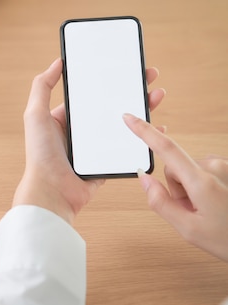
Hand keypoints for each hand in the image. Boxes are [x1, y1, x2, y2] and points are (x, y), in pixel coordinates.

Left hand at [13, 59, 164, 223]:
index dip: (108, 80)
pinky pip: (130, 149)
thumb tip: (57, 62)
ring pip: (125, 126)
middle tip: (149, 76)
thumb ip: (42, 87)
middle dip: (131, 91)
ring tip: (157, 95)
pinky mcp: (108, 164)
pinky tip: (158, 129)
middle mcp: (82, 132)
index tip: (124, 66)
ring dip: (143, 110)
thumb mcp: (35, 114)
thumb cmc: (40, 154)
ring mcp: (97, 149)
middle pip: (113, 107)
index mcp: (67, 119)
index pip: (92, 94)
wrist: (52, 191)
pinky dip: (145, 139)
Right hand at [124, 115, 227, 261]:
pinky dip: (203, 188)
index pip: (166, 149)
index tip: (129, 118)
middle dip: (176, 189)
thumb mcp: (188, 229)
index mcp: (201, 181)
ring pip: (189, 172)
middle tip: (192, 212)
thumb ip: (160, 202)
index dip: (144, 132)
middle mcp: (215, 167)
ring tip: (207, 212)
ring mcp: (225, 167)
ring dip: (191, 190)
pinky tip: (216, 205)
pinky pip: (204, 173)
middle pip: (175, 169)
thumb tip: (145, 179)